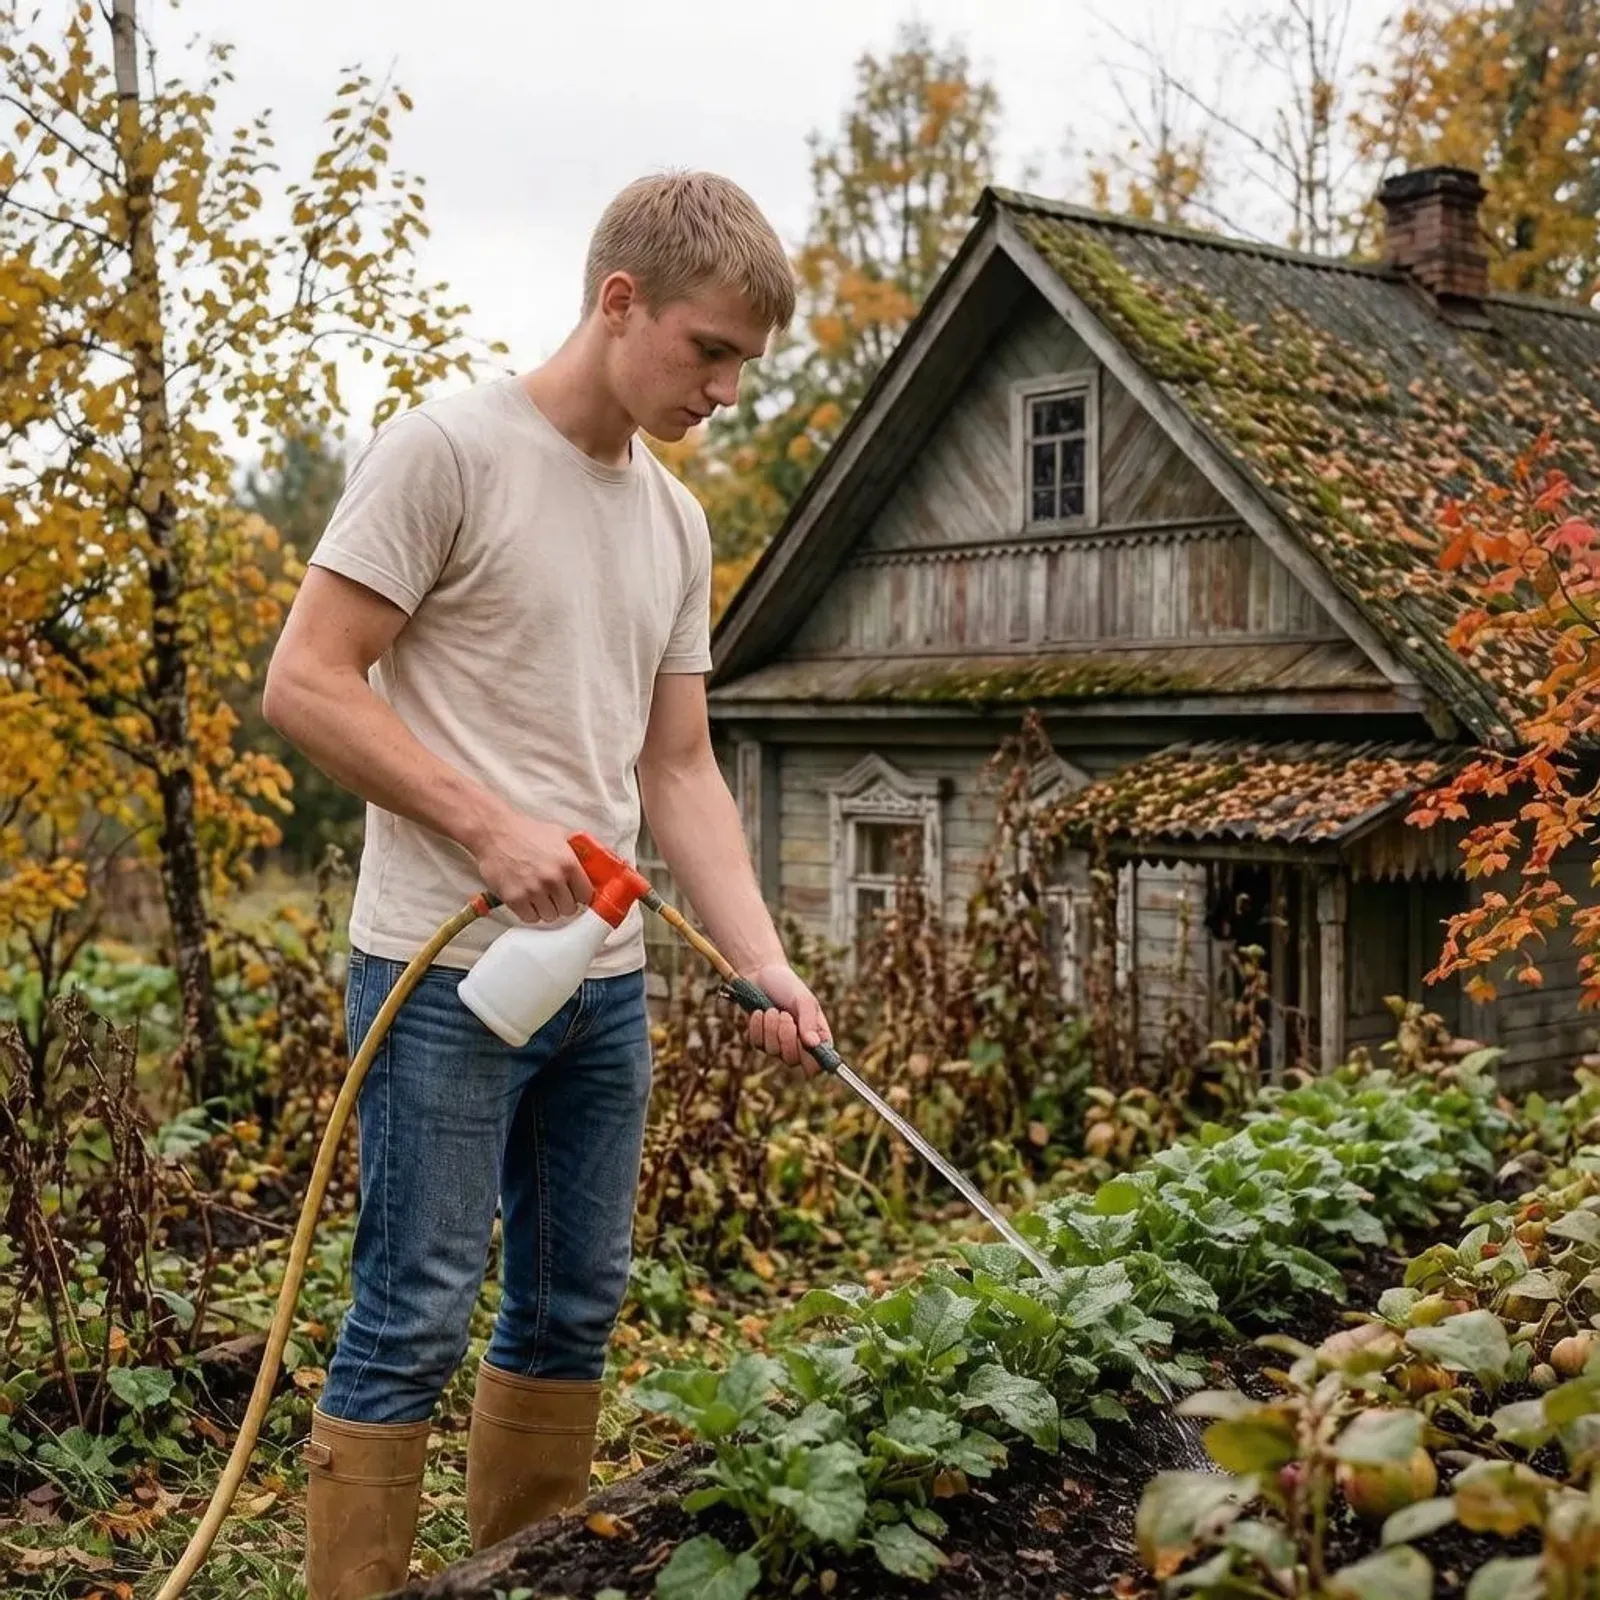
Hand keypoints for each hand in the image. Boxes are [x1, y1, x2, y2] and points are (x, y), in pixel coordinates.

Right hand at [468, 808, 592, 922]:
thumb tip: (597, 862)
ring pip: (551, 916)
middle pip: (569, 909)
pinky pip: (530, 918)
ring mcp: (533, 890)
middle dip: (563, 902)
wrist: (494, 832)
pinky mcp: (514, 898)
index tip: (575, 895)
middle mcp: (553, 878)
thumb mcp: (559, 834)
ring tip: (539, 895)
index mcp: (568, 863)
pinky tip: (527, 899)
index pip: (586, 895)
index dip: (580, 895)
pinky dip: (529, 912)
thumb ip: (579, 850)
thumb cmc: (526, 831)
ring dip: (546, 908)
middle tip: (555, 894)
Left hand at [740, 961, 831, 1073]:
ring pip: (773, 1052)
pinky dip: (757, 1026)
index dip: (813, 1062)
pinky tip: (760, 1012)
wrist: (760, 973)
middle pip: (793, 1061)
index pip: (818, 1063)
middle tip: (785, 1015)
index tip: (806, 1045)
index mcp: (816, 1035)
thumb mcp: (803, 999)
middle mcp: (798, 1044)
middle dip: (787, 1038)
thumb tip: (814, 1045)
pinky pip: (757, 1043)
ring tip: (772, 1010)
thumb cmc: (787, 985)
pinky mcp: (759, 1039)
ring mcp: (777, 1043)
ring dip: (771, 1028)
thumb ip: (809, 1021)